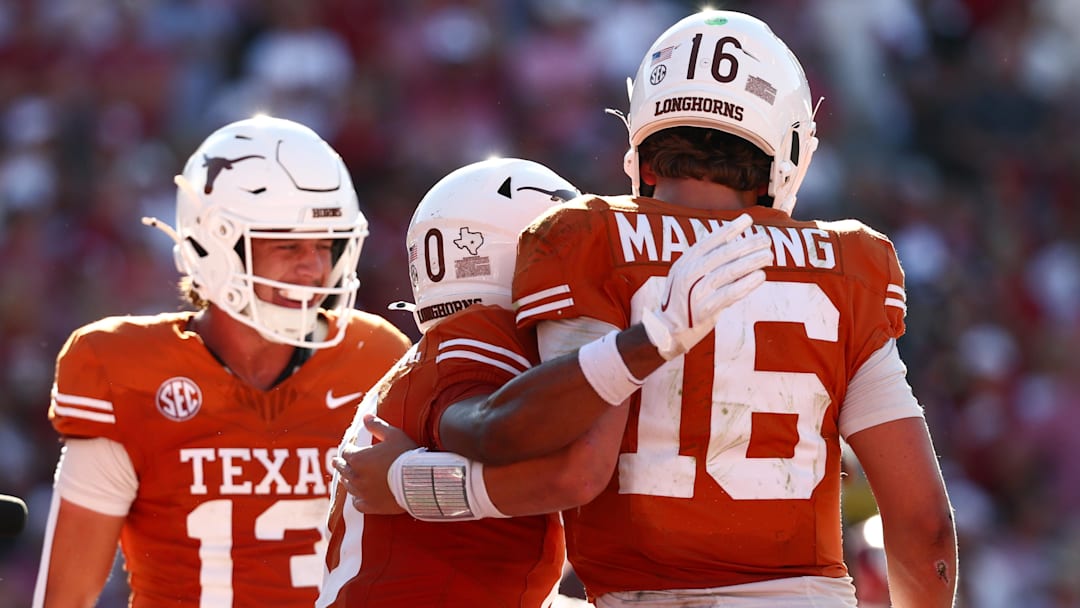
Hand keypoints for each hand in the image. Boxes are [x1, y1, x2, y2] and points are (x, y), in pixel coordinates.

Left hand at [332, 414, 417, 513]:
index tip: (352, 448)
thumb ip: (377, 426)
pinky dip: (357, 499)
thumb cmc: (406, 455)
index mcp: (358, 458)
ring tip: (346, 477)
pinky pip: (358, 503)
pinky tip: (358, 497)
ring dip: (346, 479)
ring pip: (348, 486)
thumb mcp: (393, 435)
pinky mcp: (371, 506)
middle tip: (336, 462)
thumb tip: (365, 416)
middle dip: (340, 464)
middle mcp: (356, 476)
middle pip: (342, 469)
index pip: (346, 452)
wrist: (419, 480)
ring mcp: (362, 492)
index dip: (349, 448)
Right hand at [641, 213, 771, 358]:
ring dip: (751, 262)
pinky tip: (760, 276)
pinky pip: (729, 294)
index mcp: (684, 262)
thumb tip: (735, 240)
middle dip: (747, 244)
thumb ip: (706, 260)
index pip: (709, 241)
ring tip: (768, 256)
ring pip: (728, 272)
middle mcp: (688, 274)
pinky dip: (747, 284)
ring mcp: (695, 293)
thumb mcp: (687, 275)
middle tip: (766, 240)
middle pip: (722, 254)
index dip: (729, 229)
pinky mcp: (703, 311)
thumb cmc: (684, 300)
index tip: (748, 220)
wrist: (667, 330)